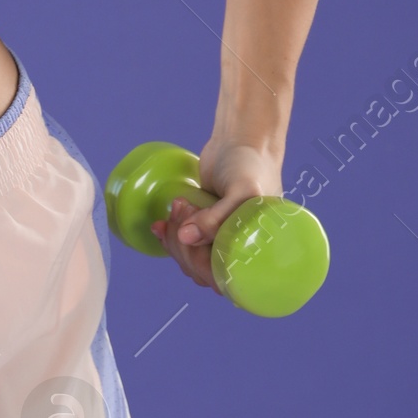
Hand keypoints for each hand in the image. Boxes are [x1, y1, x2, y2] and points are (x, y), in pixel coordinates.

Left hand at [150, 136, 282, 296]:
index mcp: (258, 251)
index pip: (222, 278)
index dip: (200, 264)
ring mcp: (221, 240)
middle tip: (183, 210)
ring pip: (190, 258)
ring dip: (174, 239)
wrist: (243, 139)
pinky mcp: (205, 227)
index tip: (188, 239)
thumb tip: (185, 239)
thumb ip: (218, 218)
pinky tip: (159, 226)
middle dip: (183, 245)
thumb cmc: (252, 165)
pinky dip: (169, 235)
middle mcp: (240, 250)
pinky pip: (185, 244)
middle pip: (202, 269)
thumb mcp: (243, 191)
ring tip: (177, 206)